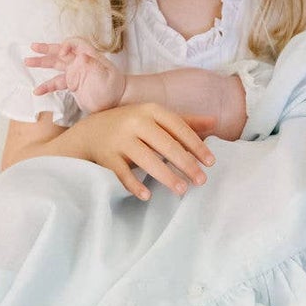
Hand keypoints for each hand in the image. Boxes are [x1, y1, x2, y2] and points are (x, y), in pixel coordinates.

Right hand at [25, 40, 125, 112]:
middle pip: (61, 51)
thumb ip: (93, 66)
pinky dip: (46, 85)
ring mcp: (76, 72)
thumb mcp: (105, 76)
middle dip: (46, 49)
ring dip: (42, 62)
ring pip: (56, 64)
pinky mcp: (73, 83)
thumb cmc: (114, 87)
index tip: (61, 53)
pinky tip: (37, 90)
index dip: (66, 45)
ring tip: (27, 61)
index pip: (75, 43)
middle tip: (32, 47)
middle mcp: (80, 61)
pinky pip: (56, 82)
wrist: (116, 100)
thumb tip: (80, 57)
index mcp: (89, 55)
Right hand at [64, 102, 215, 200]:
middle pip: (165, 144)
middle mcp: (135, 122)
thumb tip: (215, 122)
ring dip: (166, 175)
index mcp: (151, 110)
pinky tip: (147, 195)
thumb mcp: (156, 118)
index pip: (179, 127)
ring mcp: (119, 139)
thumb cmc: (132, 125)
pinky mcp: (107, 156)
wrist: (90, 131)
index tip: (210, 162)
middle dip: (186, 163)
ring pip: (146, 159)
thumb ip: (185, 121)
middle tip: (201, 181)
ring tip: (182, 190)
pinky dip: (134, 184)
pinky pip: (122, 173)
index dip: (196, 145)